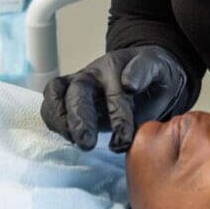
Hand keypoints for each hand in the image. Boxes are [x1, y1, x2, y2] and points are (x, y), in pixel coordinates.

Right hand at [41, 45, 188, 152]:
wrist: (149, 77)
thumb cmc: (155, 75)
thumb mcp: (159, 68)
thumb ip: (146, 71)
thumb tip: (128, 83)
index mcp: (117, 64)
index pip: (115, 89)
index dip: (118, 113)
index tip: (124, 136)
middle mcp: (94, 72)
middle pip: (78, 91)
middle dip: (81, 119)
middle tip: (88, 144)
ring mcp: (78, 83)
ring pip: (57, 94)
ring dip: (62, 120)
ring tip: (76, 142)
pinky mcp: (68, 97)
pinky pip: (50, 103)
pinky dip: (52, 120)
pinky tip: (68, 137)